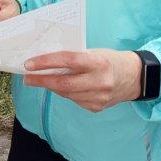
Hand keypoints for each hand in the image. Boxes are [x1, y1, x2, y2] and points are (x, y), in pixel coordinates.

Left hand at [24, 49, 141, 112]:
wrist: (134, 77)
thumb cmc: (110, 60)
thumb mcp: (94, 52)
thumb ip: (75, 57)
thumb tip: (47, 61)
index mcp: (98, 63)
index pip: (68, 60)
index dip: (46, 62)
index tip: (30, 64)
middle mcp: (99, 82)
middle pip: (63, 83)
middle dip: (41, 80)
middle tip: (27, 77)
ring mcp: (98, 97)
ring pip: (66, 93)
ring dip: (50, 87)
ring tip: (38, 80)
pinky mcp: (96, 107)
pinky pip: (73, 100)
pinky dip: (64, 92)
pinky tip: (59, 87)